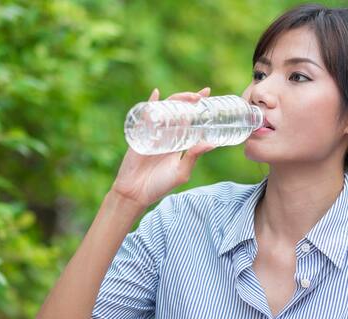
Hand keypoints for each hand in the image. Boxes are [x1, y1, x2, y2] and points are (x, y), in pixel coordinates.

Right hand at [111, 87, 215, 207]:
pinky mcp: (140, 134)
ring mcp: (153, 133)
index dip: (197, 106)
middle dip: (189, 99)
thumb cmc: (159, 185)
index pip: (189, 119)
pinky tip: (156, 94)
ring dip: (176, 100)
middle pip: (178, 111)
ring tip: (188, 97)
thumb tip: (212, 143)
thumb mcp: (181, 172)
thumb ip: (193, 157)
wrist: (136, 193)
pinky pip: (145, 116)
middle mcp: (166, 134)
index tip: (208, 95)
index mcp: (177, 142)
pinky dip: (150, 104)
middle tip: (201, 95)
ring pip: (164, 110)